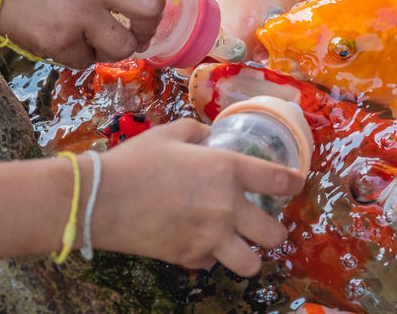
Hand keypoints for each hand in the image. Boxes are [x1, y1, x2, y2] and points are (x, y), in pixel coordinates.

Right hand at [0, 0, 187, 67]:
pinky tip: (68, 42)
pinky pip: (87, 60)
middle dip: (152, 24)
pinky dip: (82, 56)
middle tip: (139, 28)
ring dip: (119, 48)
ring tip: (102, 40)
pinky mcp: (58, 40)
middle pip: (152, 6)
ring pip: (125, 45)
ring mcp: (77, 11)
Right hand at [91, 119, 305, 275]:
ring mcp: (210, 237)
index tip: (296, 185)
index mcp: (227, 170)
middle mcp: (227, 207)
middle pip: (274, 233)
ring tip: (244, 247)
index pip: (279, 181)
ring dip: (252, 256)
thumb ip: (199, 133)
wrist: (100, 199)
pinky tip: (202, 244)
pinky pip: (213, 263)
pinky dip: (211, 256)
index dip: (294, 183)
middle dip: (276, 232)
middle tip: (267, 226)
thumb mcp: (172, 133)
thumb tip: (210, 138)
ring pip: (251, 263)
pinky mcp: (189, 257)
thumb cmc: (136, 160)